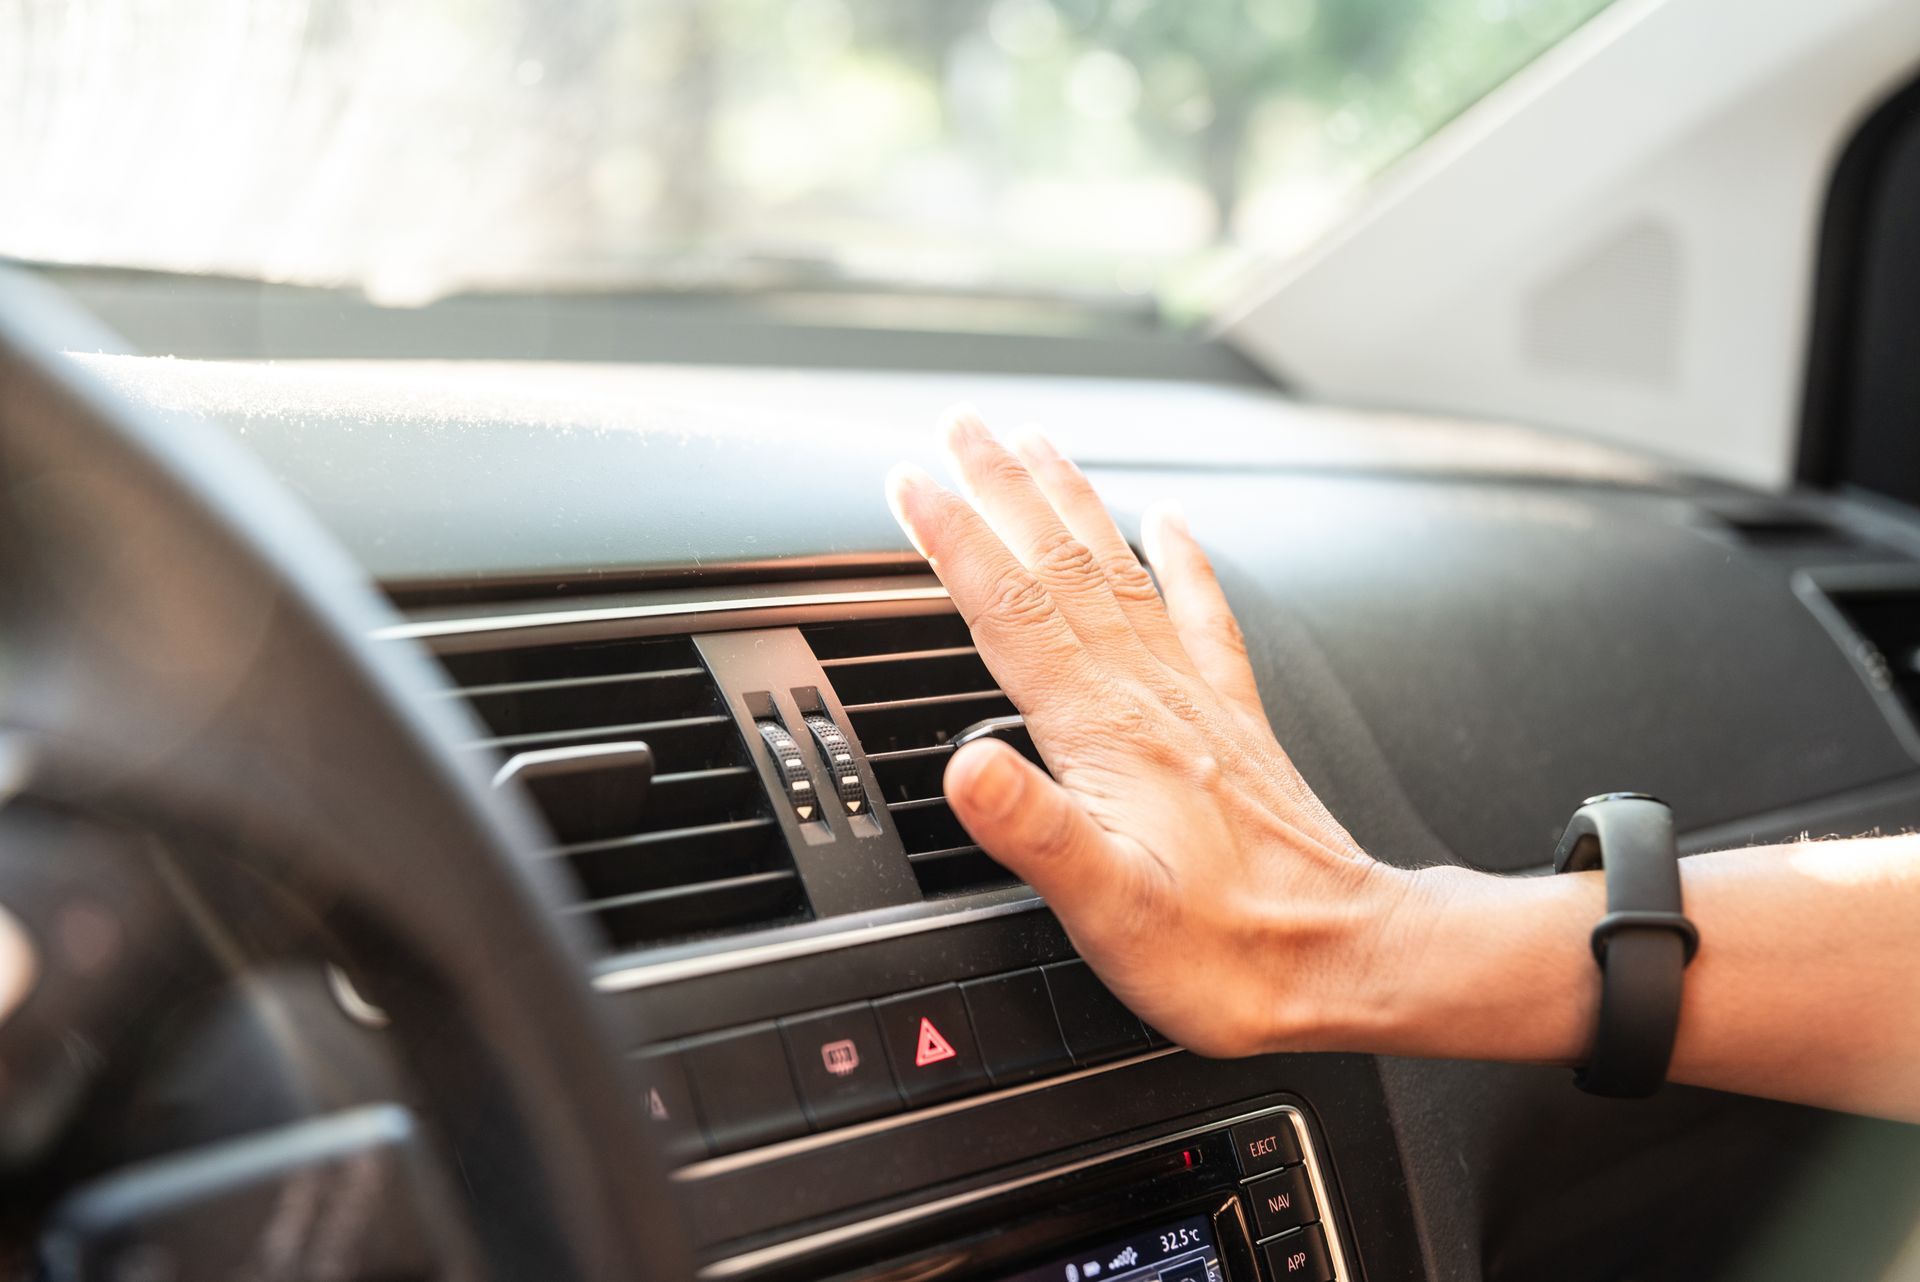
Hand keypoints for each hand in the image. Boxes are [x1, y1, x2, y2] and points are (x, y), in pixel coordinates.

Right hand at [885, 411, 1419, 1056]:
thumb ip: (1035, 831)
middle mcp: (1150, 695)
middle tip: (960, 423)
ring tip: (1035, 443)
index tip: (909, 482)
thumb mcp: (1111, 910)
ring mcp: (1193, 699)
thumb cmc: (1227, 952)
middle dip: (1001, 487)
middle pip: (1058, 564)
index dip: (952, 540)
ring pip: (1117, 569)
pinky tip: (1171, 521)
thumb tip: (964, 767)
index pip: (1010, 609)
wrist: (1345, 960)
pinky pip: (1200, 612)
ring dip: (1069, 500)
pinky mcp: (1230, 719)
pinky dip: (1182, 557)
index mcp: (1108, 731)